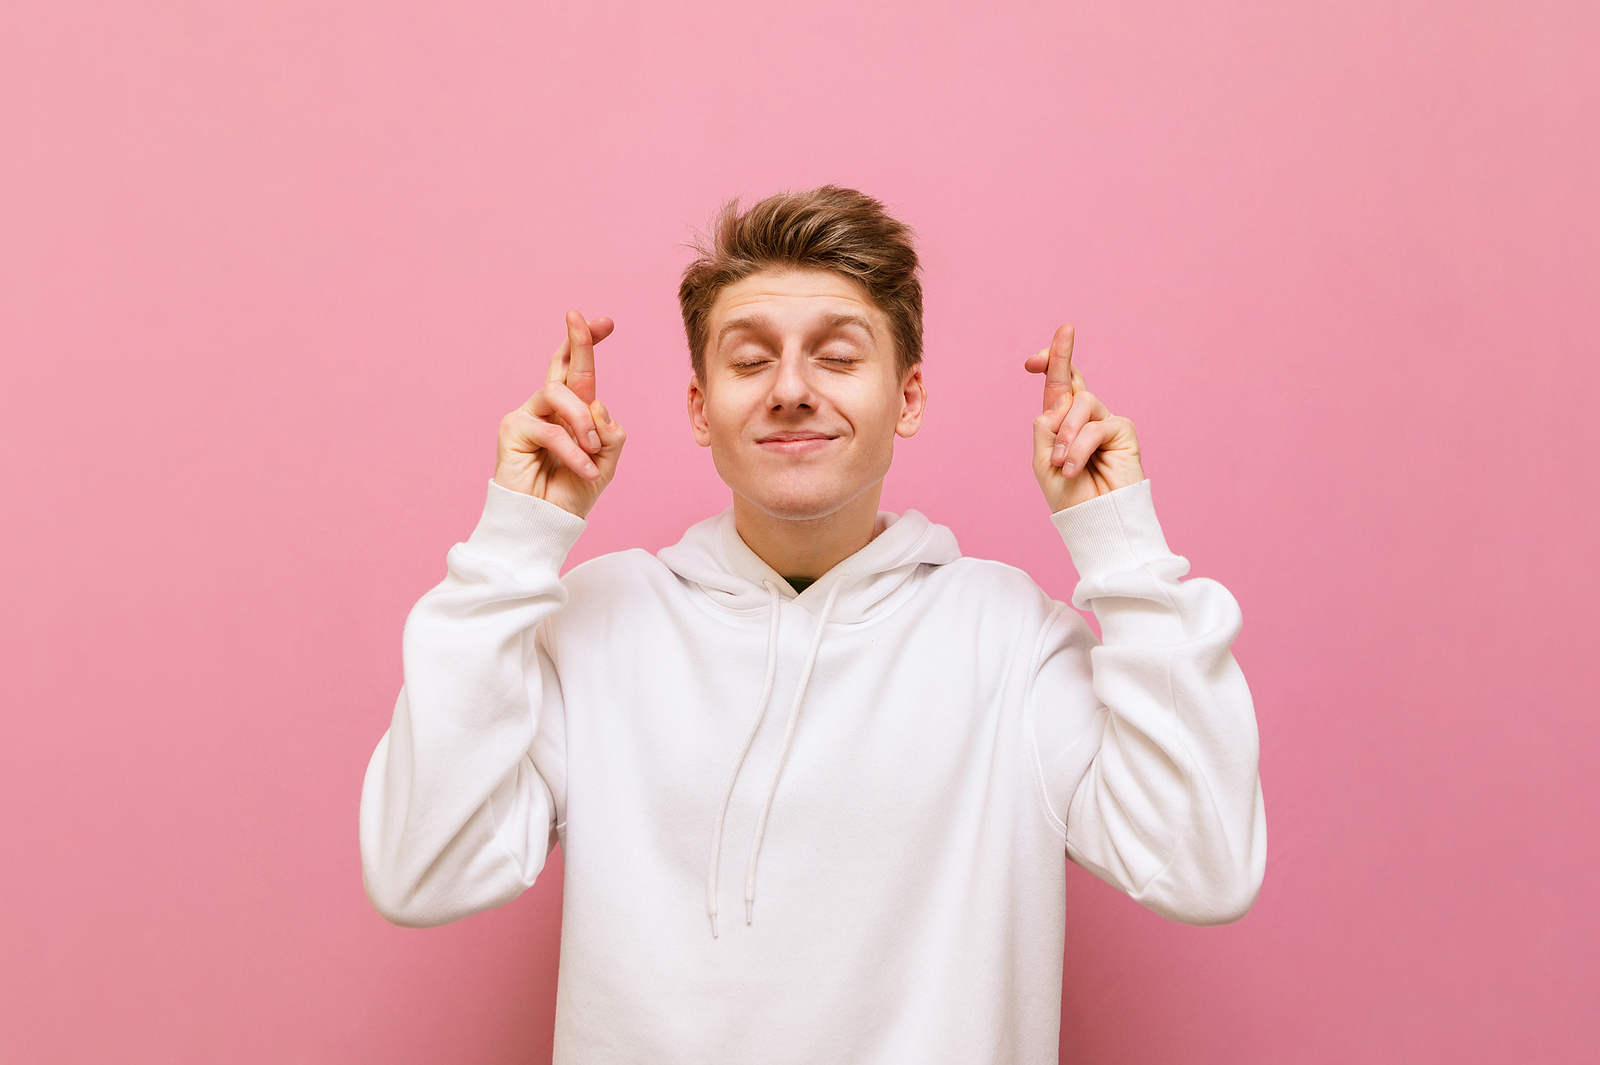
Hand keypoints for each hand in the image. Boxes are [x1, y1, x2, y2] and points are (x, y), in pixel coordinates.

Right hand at [494, 310, 626, 517]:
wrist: (546, 524)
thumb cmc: (571, 493)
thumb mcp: (605, 462)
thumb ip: (609, 433)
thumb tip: (598, 404)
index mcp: (572, 412)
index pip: (579, 371)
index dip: (589, 344)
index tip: (607, 322)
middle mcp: (549, 408)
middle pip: (561, 364)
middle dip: (578, 339)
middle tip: (583, 318)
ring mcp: (529, 415)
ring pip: (560, 393)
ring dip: (582, 422)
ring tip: (592, 451)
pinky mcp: (513, 429)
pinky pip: (551, 429)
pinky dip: (573, 452)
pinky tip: (585, 470)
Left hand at [1026, 323, 1144, 511]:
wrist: (1095, 521)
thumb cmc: (1069, 497)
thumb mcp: (1043, 462)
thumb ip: (1046, 428)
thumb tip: (1058, 401)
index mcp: (1061, 424)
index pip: (1057, 386)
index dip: (1049, 363)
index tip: (1032, 358)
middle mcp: (1084, 419)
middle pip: (1072, 379)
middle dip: (1059, 356)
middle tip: (1063, 334)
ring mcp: (1104, 422)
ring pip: (1079, 403)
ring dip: (1065, 434)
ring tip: (1060, 463)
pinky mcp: (1123, 431)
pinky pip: (1095, 425)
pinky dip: (1079, 446)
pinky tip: (1073, 468)